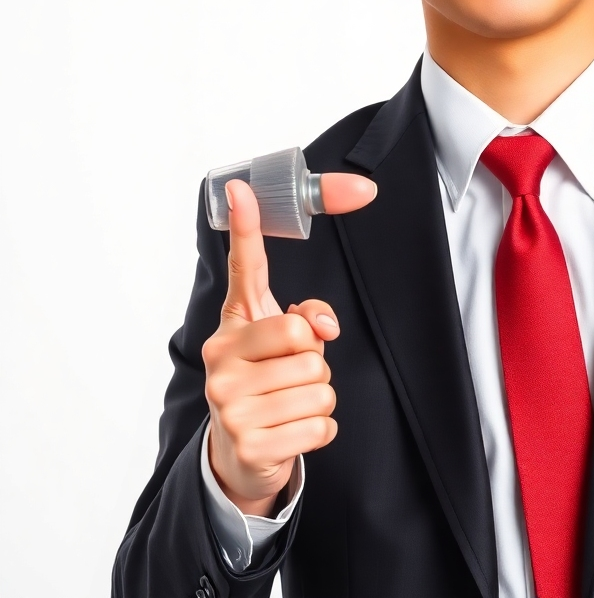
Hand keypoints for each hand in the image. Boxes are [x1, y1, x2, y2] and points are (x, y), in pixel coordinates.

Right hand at [202, 172, 375, 514]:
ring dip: (321, 397)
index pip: (246, 270)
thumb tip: (323, 324)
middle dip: (317, 360)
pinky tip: (293, 431)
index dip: (245, 227)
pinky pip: (322, 425)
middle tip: (294, 374)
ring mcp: (230, 404)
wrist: (240, 454)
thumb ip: (309, 318)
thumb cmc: (268, 383)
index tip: (240, 188)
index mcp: (232, 325)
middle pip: (306, 339)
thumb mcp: (287, 345)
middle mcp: (221, 359)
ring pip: (321, 385)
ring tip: (292, 403)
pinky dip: (320, 430)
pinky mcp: (250, 444)